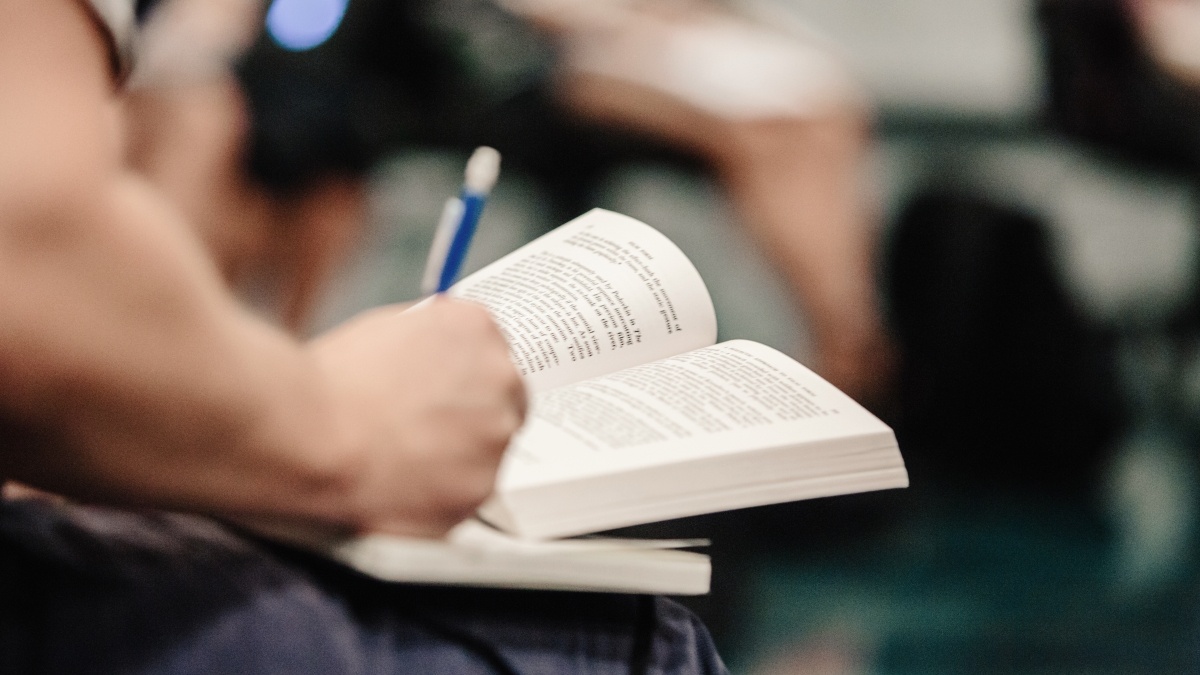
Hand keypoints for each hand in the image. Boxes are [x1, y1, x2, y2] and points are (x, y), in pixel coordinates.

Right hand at [308, 299, 526, 537]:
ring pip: (490, 450)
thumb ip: (429, 341)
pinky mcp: (482, 487)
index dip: (465, 378)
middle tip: (425, 432)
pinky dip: (445, 494)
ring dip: (461, 457)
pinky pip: (471, 491)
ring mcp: (496, 435)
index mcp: (477, 328)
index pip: (493, 352)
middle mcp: (500, 377)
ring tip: (404, 461)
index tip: (446, 394)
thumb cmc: (331, 384)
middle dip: (473, 417)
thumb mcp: (385, 331)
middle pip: (504, 400)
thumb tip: (438, 359)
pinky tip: (405, 486)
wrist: (310, 436)